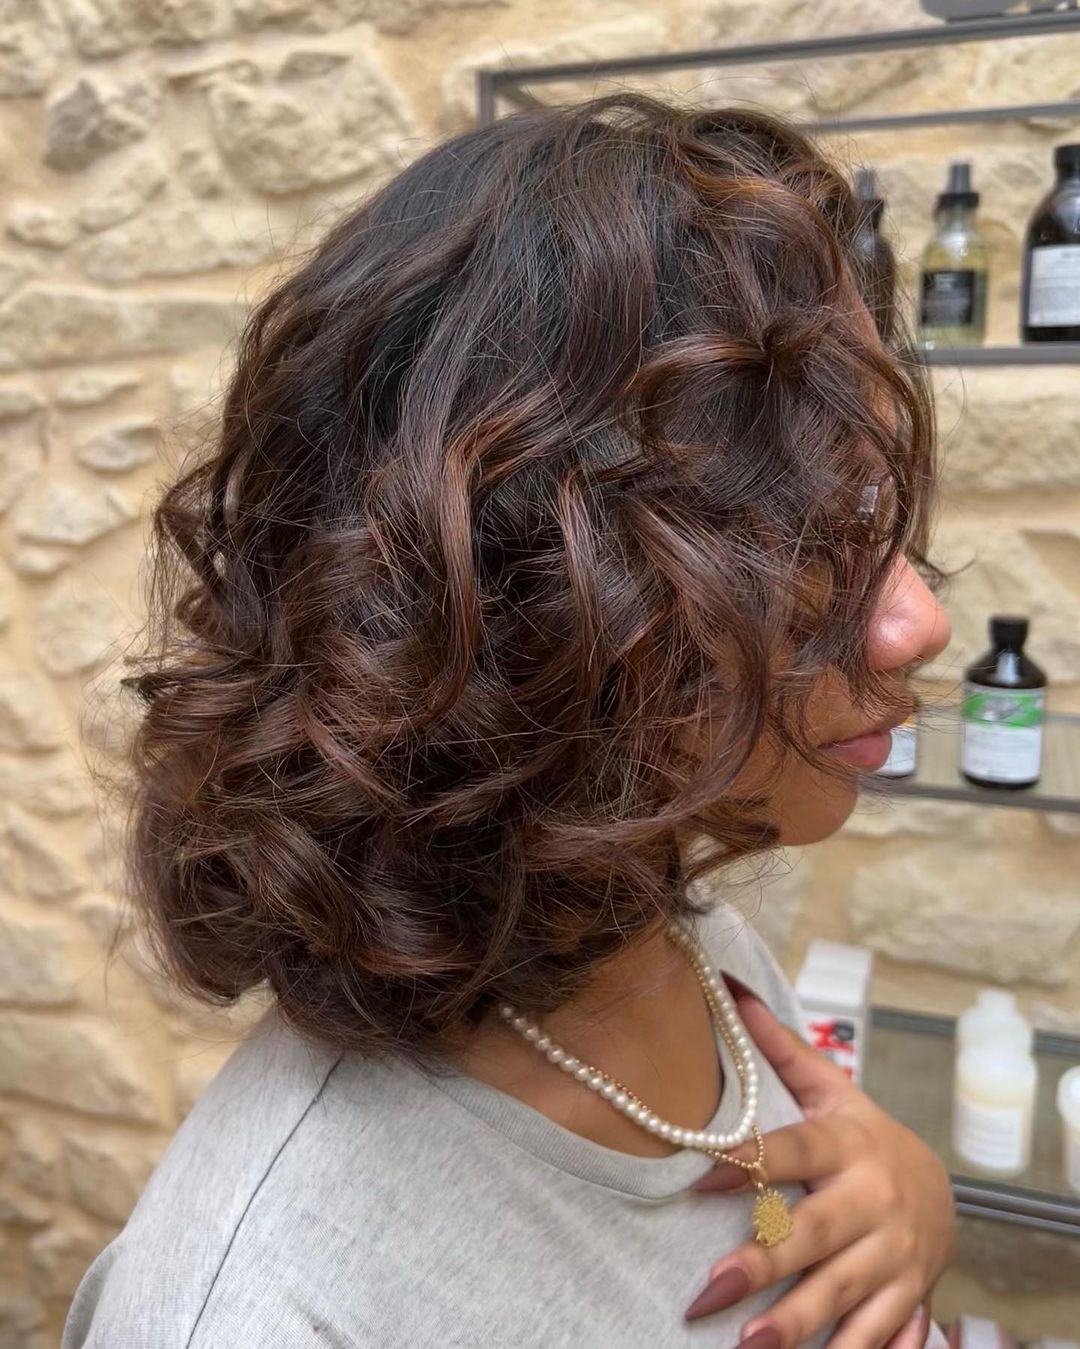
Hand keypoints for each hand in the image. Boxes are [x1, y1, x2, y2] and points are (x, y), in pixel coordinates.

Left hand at [684, 991, 954, 1347]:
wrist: (940, 1190)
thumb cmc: (863, 1137)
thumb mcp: (832, 1090)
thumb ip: (781, 1049)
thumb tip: (731, 989)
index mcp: (847, 1144)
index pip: (792, 1151)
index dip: (748, 1163)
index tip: (698, 1176)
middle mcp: (872, 1201)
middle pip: (814, 1233)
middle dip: (764, 1264)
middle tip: (709, 1290)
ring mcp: (893, 1255)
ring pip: (843, 1293)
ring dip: (798, 1324)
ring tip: (748, 1346)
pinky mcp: (906, 1298)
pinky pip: (880, 1336)